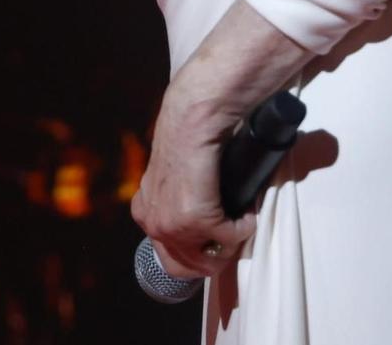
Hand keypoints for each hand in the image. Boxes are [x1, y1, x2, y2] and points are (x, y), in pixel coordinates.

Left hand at [131, 98, 255, 277]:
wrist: (191, 124)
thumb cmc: (186, 143)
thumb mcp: (170, 181)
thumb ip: (175, 204)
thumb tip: (198, 227)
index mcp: (145, 213)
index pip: (170, 258)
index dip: (197, 254)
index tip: (214, 242)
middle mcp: (153, 224)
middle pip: (188, 267)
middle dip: (215, 258)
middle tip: (232, 238)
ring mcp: (173, 225)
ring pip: (211, 258)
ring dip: (231, 244)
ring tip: (240, 224)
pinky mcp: (196, 220)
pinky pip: (231, 237)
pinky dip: (244, 226)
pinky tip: (246, 212)